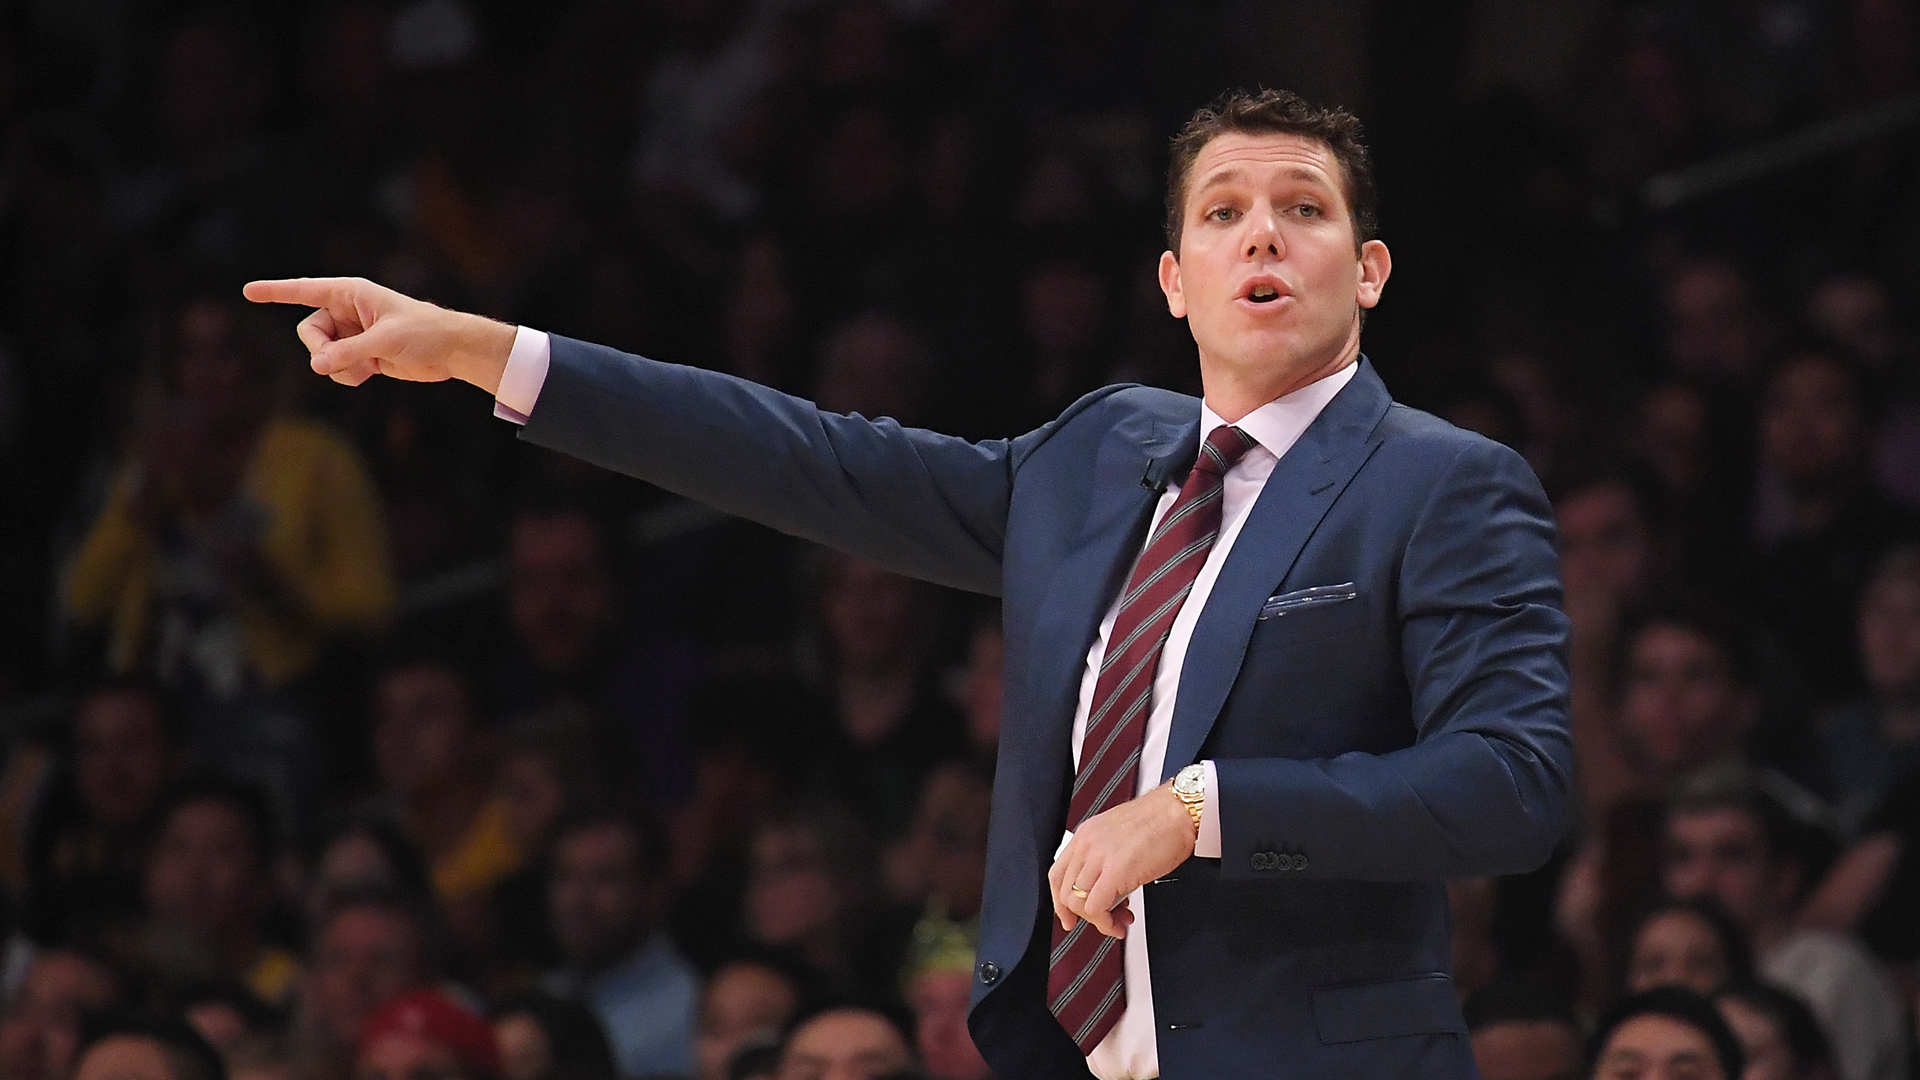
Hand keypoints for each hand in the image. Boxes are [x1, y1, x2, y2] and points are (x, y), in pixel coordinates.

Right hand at [242, 277, 516, 392]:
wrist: (451, 351)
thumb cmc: (424, 333)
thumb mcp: (386, 341)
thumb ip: (349, 353)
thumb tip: (318, 366)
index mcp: (351, 293)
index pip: (305, 290)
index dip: (276, 291)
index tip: (247, 291)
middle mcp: (346, 311)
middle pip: (308, 331)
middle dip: (321, 350)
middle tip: (344, 359)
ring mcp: (351, 334)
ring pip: (320, 354)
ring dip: (340, 367)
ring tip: (369, 366)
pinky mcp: (359, 354)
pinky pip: (336, 368)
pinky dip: (349, 375)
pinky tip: (373, 372)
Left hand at [1048, 784, 1195, 938]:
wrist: (1180, 812)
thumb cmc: (1161, 823)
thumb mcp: (1120, 837)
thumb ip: (1106, 859)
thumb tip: (1105, 887)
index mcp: (1086, 835)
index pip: (1058, 874)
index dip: (1061, 901)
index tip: (1070, 916)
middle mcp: (1087, 844)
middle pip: (1065, 892)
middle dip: (1082, 916)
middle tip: (1103, 921)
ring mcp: (1099, 856)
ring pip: (1077, 902)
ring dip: (1098, 921)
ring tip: (1118, 922)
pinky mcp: (1115, 871)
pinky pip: (1096, 907)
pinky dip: (1106, 923)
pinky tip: (1121, 922)